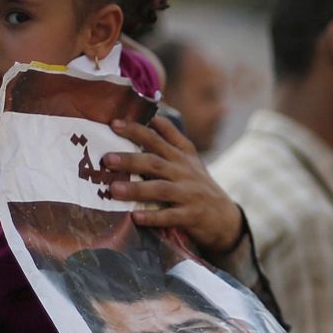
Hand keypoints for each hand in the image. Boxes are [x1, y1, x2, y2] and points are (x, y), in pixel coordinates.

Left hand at [101, 116, 243, 255]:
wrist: (225, 217)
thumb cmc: (199, 184)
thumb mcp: (190, 158)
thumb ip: (172, 137)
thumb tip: (153, 115)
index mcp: (181, 156)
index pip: (157, 138)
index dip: (136, 130)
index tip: (114, 124)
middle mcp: (184, 172)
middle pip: (155, 162)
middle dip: (131, 160)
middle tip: (107, 159)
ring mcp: (189, 194)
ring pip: (161, 189)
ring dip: (137, 189)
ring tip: (114, 189)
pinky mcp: (191, 216)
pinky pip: (170, 216)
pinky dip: (153, 217)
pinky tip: (135, 217)